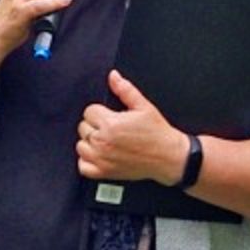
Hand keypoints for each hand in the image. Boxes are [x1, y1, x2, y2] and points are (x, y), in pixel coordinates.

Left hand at [77, 70, 190, 184]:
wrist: (168, 156)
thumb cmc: (158, 133)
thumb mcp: (143, 106)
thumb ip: (125, 90)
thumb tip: (114, 77)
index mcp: (110, 124)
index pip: (89, 111)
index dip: (99, 112)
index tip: (109, 116)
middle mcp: (103, 142)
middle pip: (83, 128)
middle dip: (95, 125)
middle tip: (110, 128)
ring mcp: (102, 159)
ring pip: (80, 146)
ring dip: (90, 143)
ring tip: (106, 141)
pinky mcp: (104, 172)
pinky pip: (83, 166)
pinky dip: (87, 161)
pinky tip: (99, 155)